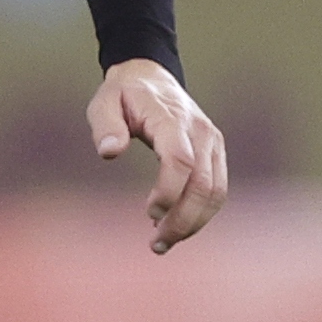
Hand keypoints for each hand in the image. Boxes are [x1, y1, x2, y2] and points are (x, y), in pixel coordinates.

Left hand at [88, 59, 227, 252]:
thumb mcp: (103, 102)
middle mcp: (200, 131)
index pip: (180, 160)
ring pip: (215, 191)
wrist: (150, 76)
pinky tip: (178, 227)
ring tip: (164, 243)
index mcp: (172, 118)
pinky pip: (217, 189)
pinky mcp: (215, 152)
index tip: (148, 214)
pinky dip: (202, 214)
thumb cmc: (123, 95)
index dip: (169, 192)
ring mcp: (212, 142)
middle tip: (156, 245)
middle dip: (182, 220)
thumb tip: (109, 152)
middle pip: (203, 183)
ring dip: (194, 223)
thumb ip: (105, 126)